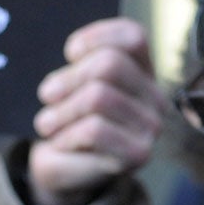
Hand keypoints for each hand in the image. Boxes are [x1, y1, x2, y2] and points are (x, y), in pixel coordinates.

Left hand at [26, 18, 166, 204]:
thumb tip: (75, 54)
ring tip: (48, 123)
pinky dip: (66, 135)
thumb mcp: (72, 84)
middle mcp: (155, 97)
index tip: (69, 53)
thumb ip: (81, 61)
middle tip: (48, 95)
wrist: (62, 167)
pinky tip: (61, 143)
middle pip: (109, 64)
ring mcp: (151, 127)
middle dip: (68, 79)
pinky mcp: (138, 154)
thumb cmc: (68, 120)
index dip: (94, 38)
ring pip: (98, 96)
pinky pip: (94, 130)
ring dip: (61, 111)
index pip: (133, 37)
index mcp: (143, 72)